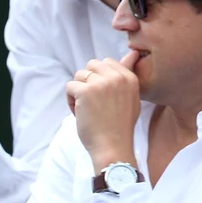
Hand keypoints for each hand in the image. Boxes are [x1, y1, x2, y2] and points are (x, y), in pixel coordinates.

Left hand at [65, 51, 140, 172]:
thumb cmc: (119, 128)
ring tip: (85, 110)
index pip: (107, 63)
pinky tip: (79, 114)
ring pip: (79, 75)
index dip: (99, 79)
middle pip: (92, 65)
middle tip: (92, 104)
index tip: (102, 99)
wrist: (113, 148)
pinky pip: (70, 87)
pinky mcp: (85, 92)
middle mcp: (117, 77)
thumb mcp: (131, 99)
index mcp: (129, 78)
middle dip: (87, 82)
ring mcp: (101, 83)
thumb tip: (131, 53)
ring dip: (78, 92)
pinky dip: (70, 101)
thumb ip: (127, 77)